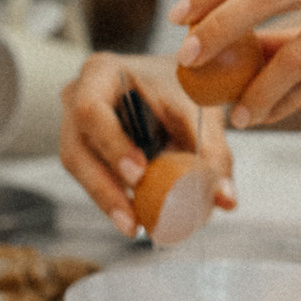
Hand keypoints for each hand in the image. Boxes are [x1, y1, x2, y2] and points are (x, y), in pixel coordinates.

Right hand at [60, 52, 235, 235]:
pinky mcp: (85, 147)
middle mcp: (78, 97)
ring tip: (136, 227)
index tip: (140, 173)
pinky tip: (135, 217)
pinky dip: (113, 197)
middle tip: (134, 220)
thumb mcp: (200, 108)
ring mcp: (75, 124)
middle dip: (104, 189)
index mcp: (101, 72)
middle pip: (76, 150)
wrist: (178, 78)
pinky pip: (91, 176)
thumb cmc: (185, 84)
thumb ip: (214, 151)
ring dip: (107, 201)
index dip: (112, 145)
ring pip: (79, 170)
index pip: (91, 111)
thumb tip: (226, 202)